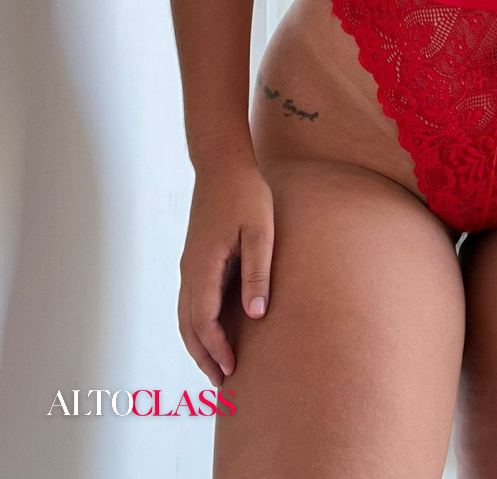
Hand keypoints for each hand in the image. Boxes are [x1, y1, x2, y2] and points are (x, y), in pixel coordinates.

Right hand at [178, 157, 274, 384]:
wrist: (222, 164)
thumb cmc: (245, 193)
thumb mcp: (259, 231)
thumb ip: (257, 272)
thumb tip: (255, 315)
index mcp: (203, 266)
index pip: (204, 320)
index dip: (216, 348)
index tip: (232, 369)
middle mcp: (190, 269)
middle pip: (188, 325)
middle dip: (203, 356)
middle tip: (221, 383)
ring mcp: (189, 264)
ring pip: (186, 315)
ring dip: (199, 343)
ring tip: (217, 365)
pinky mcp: (196, 258)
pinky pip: (192, 300)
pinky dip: (198, 324)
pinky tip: (215, 330)